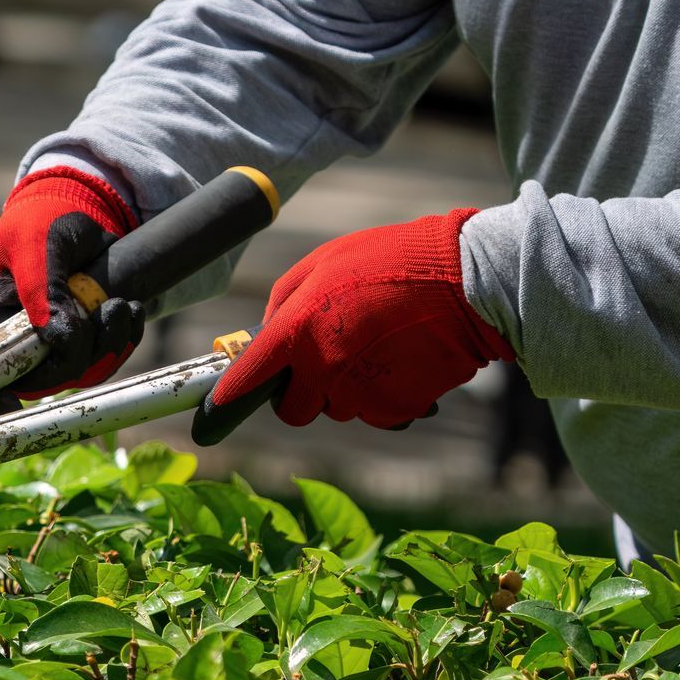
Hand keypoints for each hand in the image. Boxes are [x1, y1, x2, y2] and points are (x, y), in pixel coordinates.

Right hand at [0, 167, 147, 413]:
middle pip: (36, 382)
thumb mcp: (35, 241)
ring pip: (76, 375)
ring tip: (120, 305)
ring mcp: (46, 346)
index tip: (13, 402)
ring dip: (108, 347)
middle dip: (75, 360)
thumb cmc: (40, 220)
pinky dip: (122, 340)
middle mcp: (11, 341)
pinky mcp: (78, 343)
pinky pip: (102, 362)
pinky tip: (128, 309)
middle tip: (101, 315)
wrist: (76, 209)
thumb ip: (42, 285)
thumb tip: (58, 334)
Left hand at [192, 209, 513, 441]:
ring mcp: (358, 394)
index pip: (247, 379)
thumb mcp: (325, 262)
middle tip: (326, 360)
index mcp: (297, 331)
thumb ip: (285, 301)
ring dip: (347, 388)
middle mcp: (321, 370)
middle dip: (302, 394)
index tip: (210, 418)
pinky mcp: (394, 409)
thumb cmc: (394, 262)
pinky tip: (401, 359)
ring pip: (337, 410)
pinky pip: (374, 413)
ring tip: (378, 343)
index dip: (225, 402)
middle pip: (293, 411)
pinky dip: (383, 394)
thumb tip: (265, 336)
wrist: (469, 282)